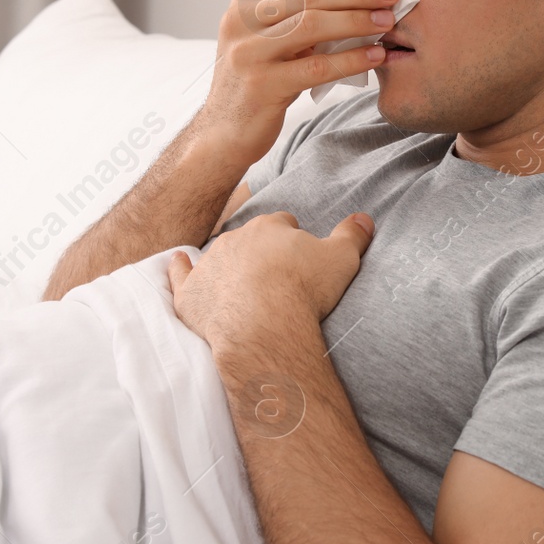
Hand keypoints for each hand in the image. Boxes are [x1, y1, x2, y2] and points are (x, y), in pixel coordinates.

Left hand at [166, 211, 376, 350]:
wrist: (263, 325)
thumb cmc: (304, 290)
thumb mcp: (342, 259)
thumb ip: (353, 235)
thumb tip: (364, 219)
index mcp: (271, 227)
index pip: (283, 223)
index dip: (293, 240)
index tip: (300, 259)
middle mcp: (235, 239)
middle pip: (250, 239)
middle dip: (261, 253)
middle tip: (277, 279)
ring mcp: (209, 265)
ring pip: (218, 257)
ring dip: (228, 266)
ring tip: (243, 287)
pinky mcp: (190, 293)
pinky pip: (180, 274)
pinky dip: (179, 270)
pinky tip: (178, 265)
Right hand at [190, 0, 398, 166]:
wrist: (224, 131)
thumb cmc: (258, 79)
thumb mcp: (270, 38)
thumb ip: (298, 13)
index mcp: (246, 0)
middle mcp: (242, 21)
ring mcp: (249, 53)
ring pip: (312, 25)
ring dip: (357, 20)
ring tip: (388, 21)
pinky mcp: (263, 86)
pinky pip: (317, 67)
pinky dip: (352, 58)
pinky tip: (376, 56)